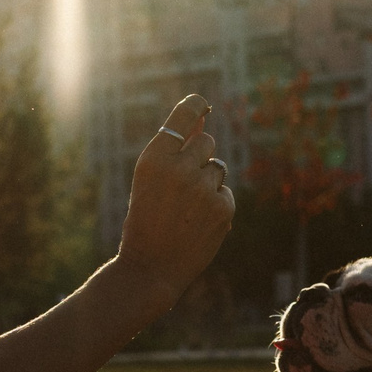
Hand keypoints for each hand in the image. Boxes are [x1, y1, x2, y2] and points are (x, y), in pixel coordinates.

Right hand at [117, 94, 233, 306]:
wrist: (150, 268)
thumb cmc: (146, 219)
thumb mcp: (150, 180)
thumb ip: (175, 149)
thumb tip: (203, 117)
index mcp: (153, 159)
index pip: (184, 116)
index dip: (195, 106)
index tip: (202, 104)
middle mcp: (178, 168)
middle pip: (206, 142)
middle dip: (199, 158)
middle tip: (181, 185)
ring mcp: (203, 188)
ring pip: (218, 168)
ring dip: (207, 183)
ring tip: (186, 209)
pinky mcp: (223, 207)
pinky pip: (225, 192)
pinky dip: (215, 204)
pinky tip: (197, 222)